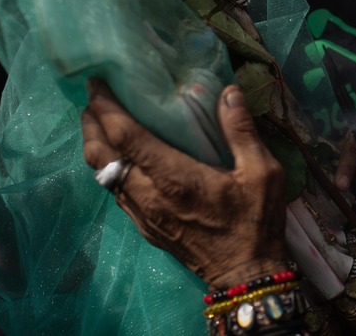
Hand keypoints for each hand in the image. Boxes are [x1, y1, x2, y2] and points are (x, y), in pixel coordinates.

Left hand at [82, 80, 288, 288]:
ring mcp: (142, 213)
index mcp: (174, 177)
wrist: (245, 273)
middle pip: (101, 153)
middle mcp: (148, 194)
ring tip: (103, 121)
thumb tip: (229, 91)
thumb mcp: (263, 172)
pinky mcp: (144, 227)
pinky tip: (121, 158)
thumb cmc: (256, 220)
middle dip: (92, 122)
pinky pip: (113, 191)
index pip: (125, 136)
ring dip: (97, 145)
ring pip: (101, 174)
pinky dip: (108, 167)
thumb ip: (242, 130)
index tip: (97, 81)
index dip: (105, 106)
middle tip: (95, 97)